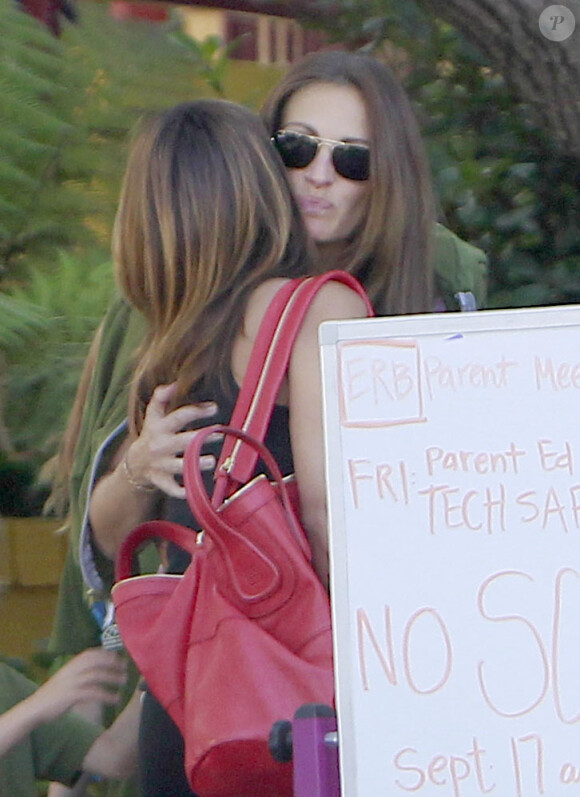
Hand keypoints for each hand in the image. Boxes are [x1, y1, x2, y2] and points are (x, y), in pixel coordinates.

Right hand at [30, 649, 126, 722]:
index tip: (118, 656)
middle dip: (113, 662)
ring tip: (124, 681)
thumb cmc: (52, 694)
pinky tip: (115, 699)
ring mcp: (72, 682)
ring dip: (113, 677)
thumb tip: (96, 668)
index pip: (91, 653)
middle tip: (125, 667)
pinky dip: (107, 695)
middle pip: (97, 661)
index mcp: (71, 664)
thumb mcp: (65, 678)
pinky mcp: (72, 695)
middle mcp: (72, 670)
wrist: (35, 708)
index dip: (106, 653)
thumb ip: (78, 672)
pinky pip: (94, 693)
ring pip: (97, 675)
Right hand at [124, 382, 218, 498]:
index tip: (213, 408)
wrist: (135, 464)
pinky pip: (171, 489)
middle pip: (182, 441)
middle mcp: (160, 446)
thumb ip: (161, 398)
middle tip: (219, 433)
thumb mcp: (153, 416)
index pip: (179, 416)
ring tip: (211, 461)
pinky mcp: (161, 481)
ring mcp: (160, 465)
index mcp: (159, 428)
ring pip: (179, 466)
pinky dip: (181, 491)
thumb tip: (173, 384)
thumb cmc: (152, 435)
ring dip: (195, 464)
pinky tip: (193, 490)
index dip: (197, 411)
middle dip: (201, 438)